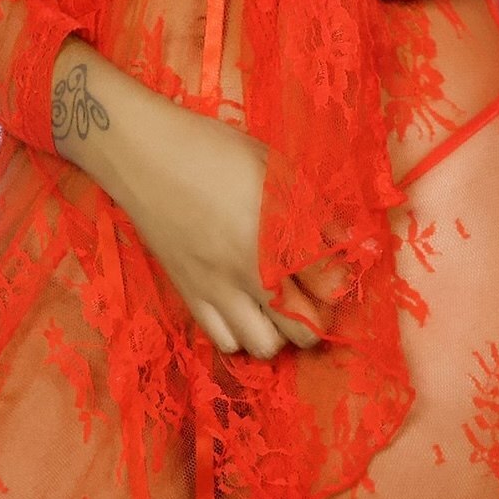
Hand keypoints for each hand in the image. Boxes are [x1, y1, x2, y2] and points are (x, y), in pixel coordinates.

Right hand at [53, 39, 348, 359]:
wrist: (144, 155)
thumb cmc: (214, 151)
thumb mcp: (276, 170)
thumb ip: (317, 212)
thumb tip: (354, 241)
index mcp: (277, 237)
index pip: (332, 285)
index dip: (342, 278)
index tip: (336, 264)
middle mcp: (250, 274)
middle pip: (304, 332)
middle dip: (317, 316)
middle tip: (311, 292)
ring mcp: (217, 291)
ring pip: (264, 348)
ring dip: (279, 331)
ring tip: (276, 304)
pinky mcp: (189, 296)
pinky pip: (223, 341)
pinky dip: (240, 333)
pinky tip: (243, 306)